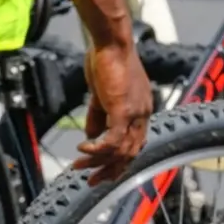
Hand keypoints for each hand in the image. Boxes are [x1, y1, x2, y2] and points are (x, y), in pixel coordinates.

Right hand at [73, 43, 152, 184]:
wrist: (111, 42)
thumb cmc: (107, 61)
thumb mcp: (101, 94)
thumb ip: (98, 116)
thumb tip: (91, 135)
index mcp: (141, 111)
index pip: (135, 144)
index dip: (119, 161)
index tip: (103, 171)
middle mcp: (143, 115)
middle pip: (130, 154)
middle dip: (109, 171)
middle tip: (92, 181)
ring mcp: (135, 113)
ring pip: (121, 151)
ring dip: (99, 162)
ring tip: (80, 167)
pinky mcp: (123, 110)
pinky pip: (113, 139)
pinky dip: (98, 149)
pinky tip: (83, 149)